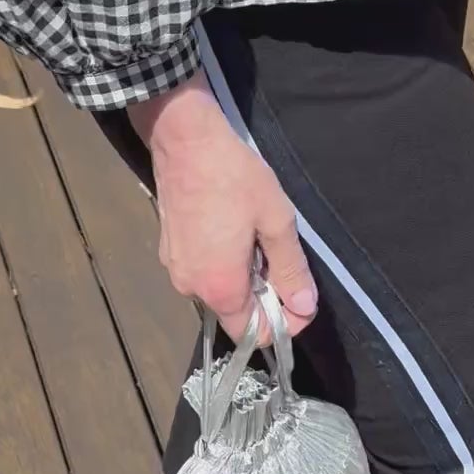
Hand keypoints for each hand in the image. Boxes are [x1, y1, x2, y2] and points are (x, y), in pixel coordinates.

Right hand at [127, 71, 317, 342]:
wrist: (184, 139)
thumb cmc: (233, 176)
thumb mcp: (276, 221)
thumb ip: (290, 269)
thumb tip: (304, 306)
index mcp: (220, 287)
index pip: (255, 334)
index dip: (285, 322)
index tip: (300, 295)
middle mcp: (191, 288)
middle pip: (237, 314)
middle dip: (265, 296)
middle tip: (279, 255)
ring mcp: (175, 269)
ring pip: (220, 291)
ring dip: (245, 276)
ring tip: (256, 236)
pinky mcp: (168, 251)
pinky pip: (204, 272)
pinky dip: (224, 263)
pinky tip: (234, 230)